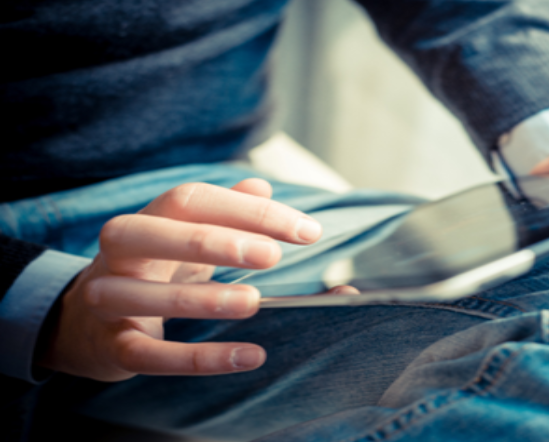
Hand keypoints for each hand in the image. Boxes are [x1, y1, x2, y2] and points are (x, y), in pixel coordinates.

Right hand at [37, 179, 322, 381]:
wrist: (82, 325)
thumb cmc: (150, 271)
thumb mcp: (183, 237)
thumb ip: (224, 211)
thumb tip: (261, 185)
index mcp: (146, 219)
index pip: (192, 199)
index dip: (249, 211)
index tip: (305, 231)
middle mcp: (120, 253)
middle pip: (157, 234)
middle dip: (216, 242)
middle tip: (272, 255)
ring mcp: (109, 300)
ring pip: (146, 296)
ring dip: (204, 299)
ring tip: (254, 302)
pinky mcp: (114, 348)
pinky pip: (153, 356)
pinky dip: (201, 359)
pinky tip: (249, 356)